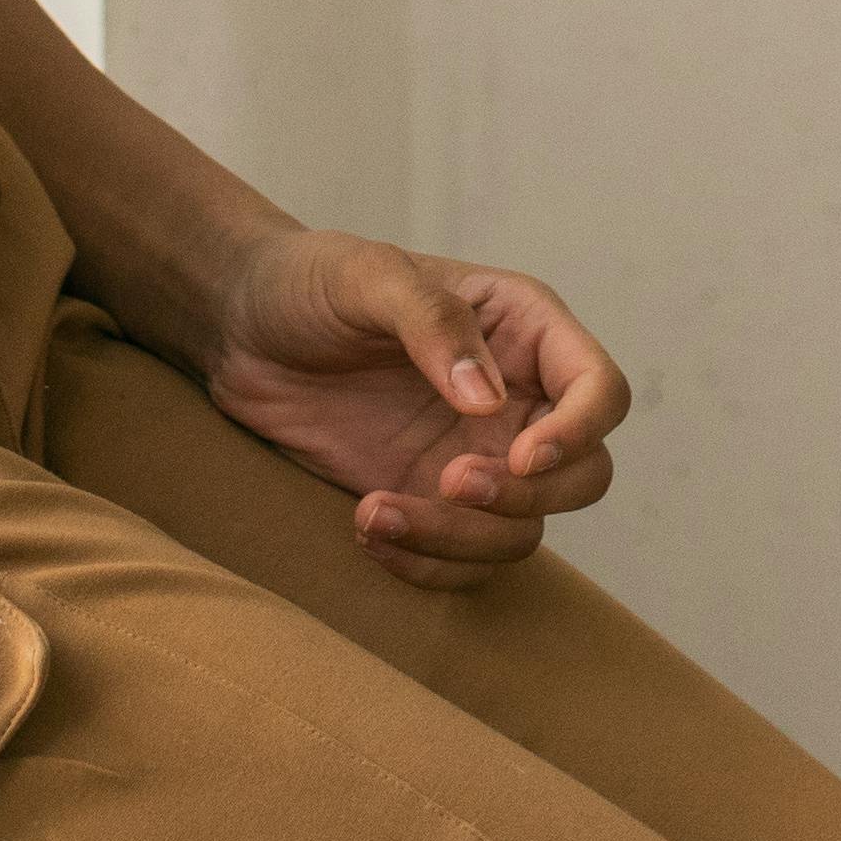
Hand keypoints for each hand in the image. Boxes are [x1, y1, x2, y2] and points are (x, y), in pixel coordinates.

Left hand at [185, 227, 636, 591]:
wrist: (240, 330)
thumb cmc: (311, 282)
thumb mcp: (368, 276)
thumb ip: (433, 322)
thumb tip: (486, 399)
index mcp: (524, 330)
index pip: (600, 390)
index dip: (580, 433)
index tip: (522, 456)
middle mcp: (515, 400)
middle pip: (584, 476)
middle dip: (525, 497)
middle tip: (449, 483)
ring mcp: (475, 458)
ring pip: (521, 531)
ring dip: (459, 540)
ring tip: (375, 512)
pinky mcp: (427, 504)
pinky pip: (461, 561)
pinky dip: (424, 564)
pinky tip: (365, 527)